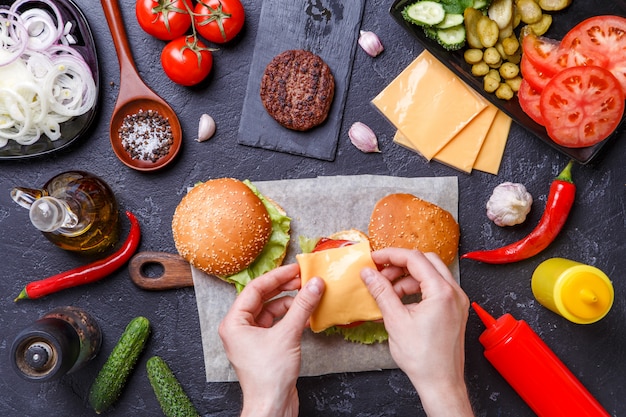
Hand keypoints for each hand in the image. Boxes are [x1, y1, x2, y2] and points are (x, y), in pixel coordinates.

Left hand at [218, 263, 324, 416]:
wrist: (272, 406)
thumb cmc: (269, 376)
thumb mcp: (287, 334)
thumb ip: (302, 306)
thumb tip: (314, 285)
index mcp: (234, 322)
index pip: (255, 289)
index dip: (277, 276)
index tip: (295, 269)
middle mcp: (239, 328)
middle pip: (263, 298)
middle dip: (284, 288)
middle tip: (303, 278)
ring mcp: (251, 338)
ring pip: (271, 311)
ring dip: (290, 303)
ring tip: (308, 295)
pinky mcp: (264, 347)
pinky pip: (277, 324)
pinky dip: (291, 318)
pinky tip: (306, 314)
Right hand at [361, 248, 472, 416]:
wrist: (440, 383)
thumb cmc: (423, 358)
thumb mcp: (395, 320)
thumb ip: (381, 292)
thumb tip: (369, 274)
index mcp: (442, 292)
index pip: (414, 259)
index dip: (390, 255)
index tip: (374, 259)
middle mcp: (454, 292)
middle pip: (425, 261)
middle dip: (400, 264)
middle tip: (380, 273)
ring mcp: (457, 301)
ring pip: (431, 274)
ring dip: (407, 278)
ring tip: (388, 291)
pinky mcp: (454, 310)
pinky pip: (435, 289)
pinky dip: (417, 289)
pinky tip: (401, 301)